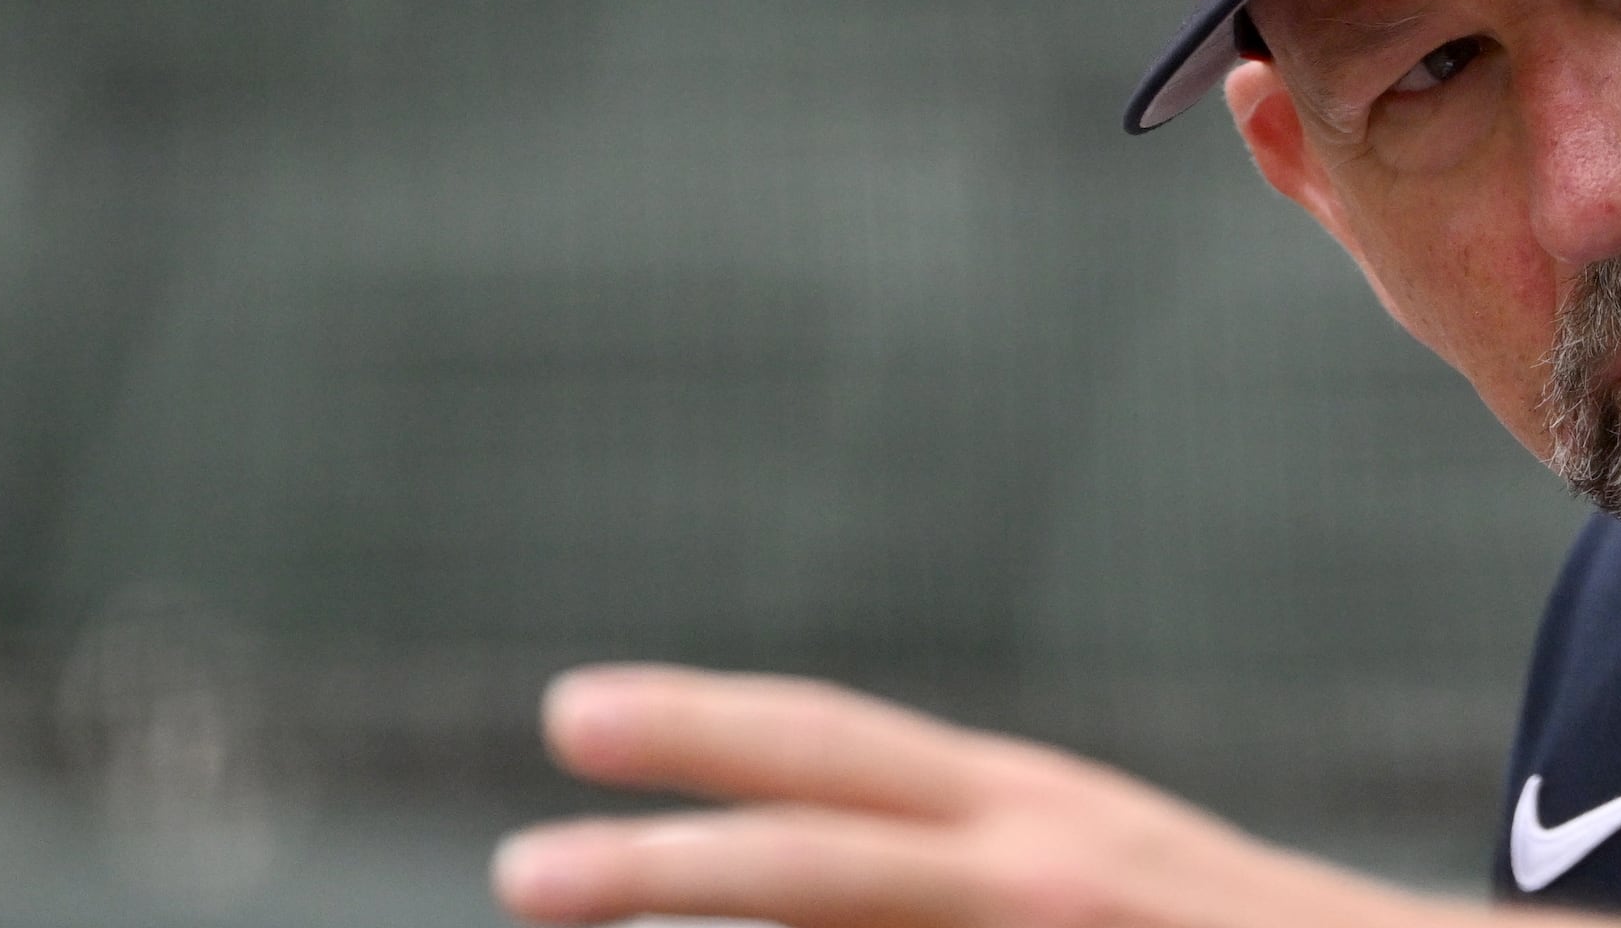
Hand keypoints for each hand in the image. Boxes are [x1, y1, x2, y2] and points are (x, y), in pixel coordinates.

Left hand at [493, 662, 1477, 927]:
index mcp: (1038, 814)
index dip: (712, 727)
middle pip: (826, 828)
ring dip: (707, 902)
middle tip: (522, 858)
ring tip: (560, 892)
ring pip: (851, 901)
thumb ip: (982, 865)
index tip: (579, 715)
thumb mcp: (1099, 881)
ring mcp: (1070, 922)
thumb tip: (812, 873)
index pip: (848, 755)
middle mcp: (1045, 858)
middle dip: (670, 833)